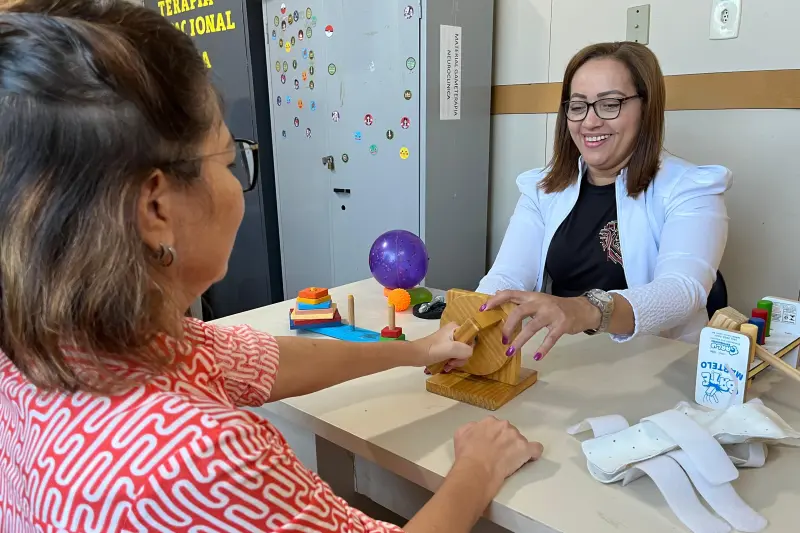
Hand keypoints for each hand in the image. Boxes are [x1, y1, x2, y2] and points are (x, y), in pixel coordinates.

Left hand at [411, 322, 472, 370]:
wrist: (415, 355)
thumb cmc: (432, 350)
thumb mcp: (451, 349)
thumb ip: (465, 350)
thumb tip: (469, 353)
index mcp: (456, 328)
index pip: (471, 338)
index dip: (467, 349)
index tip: (459, 356)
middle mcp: (454, 332)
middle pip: (466, 347)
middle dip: (460, 358)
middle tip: (451, 362)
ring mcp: (449, 341)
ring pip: (461, 353)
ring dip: (456, 362)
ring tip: (447, 366)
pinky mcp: (445, 348)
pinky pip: (454, 356)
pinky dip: (451, 362)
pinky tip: (446, 367)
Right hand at [454, 416, 542, 481]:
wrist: (476, 470)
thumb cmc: (467, 456)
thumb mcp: (460, 435)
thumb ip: (471, 428)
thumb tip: (476, 428)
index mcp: (489, 422)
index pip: (496, 426)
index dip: (494, 437)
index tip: (491, 445)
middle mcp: (504, 426)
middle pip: (509, 432)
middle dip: (505, 441)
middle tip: (498, 455)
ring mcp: (516, 437)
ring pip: (520, 440)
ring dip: (516, 448)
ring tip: (508, 461)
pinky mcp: (525, 449)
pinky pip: (536, 448)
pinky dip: (533, 453)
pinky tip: (529, 458)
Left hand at [482, 291, 600, 360]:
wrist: (583, 309)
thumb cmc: (556, 306)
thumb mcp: (538, 299)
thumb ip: (520, 299)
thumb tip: (498, 293)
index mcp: (532, 296)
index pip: (510, 294)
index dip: (495, 300)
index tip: (483, 310)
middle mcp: (540, 303)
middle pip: (519, 312)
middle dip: (507, 326)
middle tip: (502, 339)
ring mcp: (552, 314)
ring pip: (532, 327)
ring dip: (519, 341)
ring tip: (509, 352)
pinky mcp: (562, 325)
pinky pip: (550, 339)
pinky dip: (542, 349)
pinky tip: (536, 357)